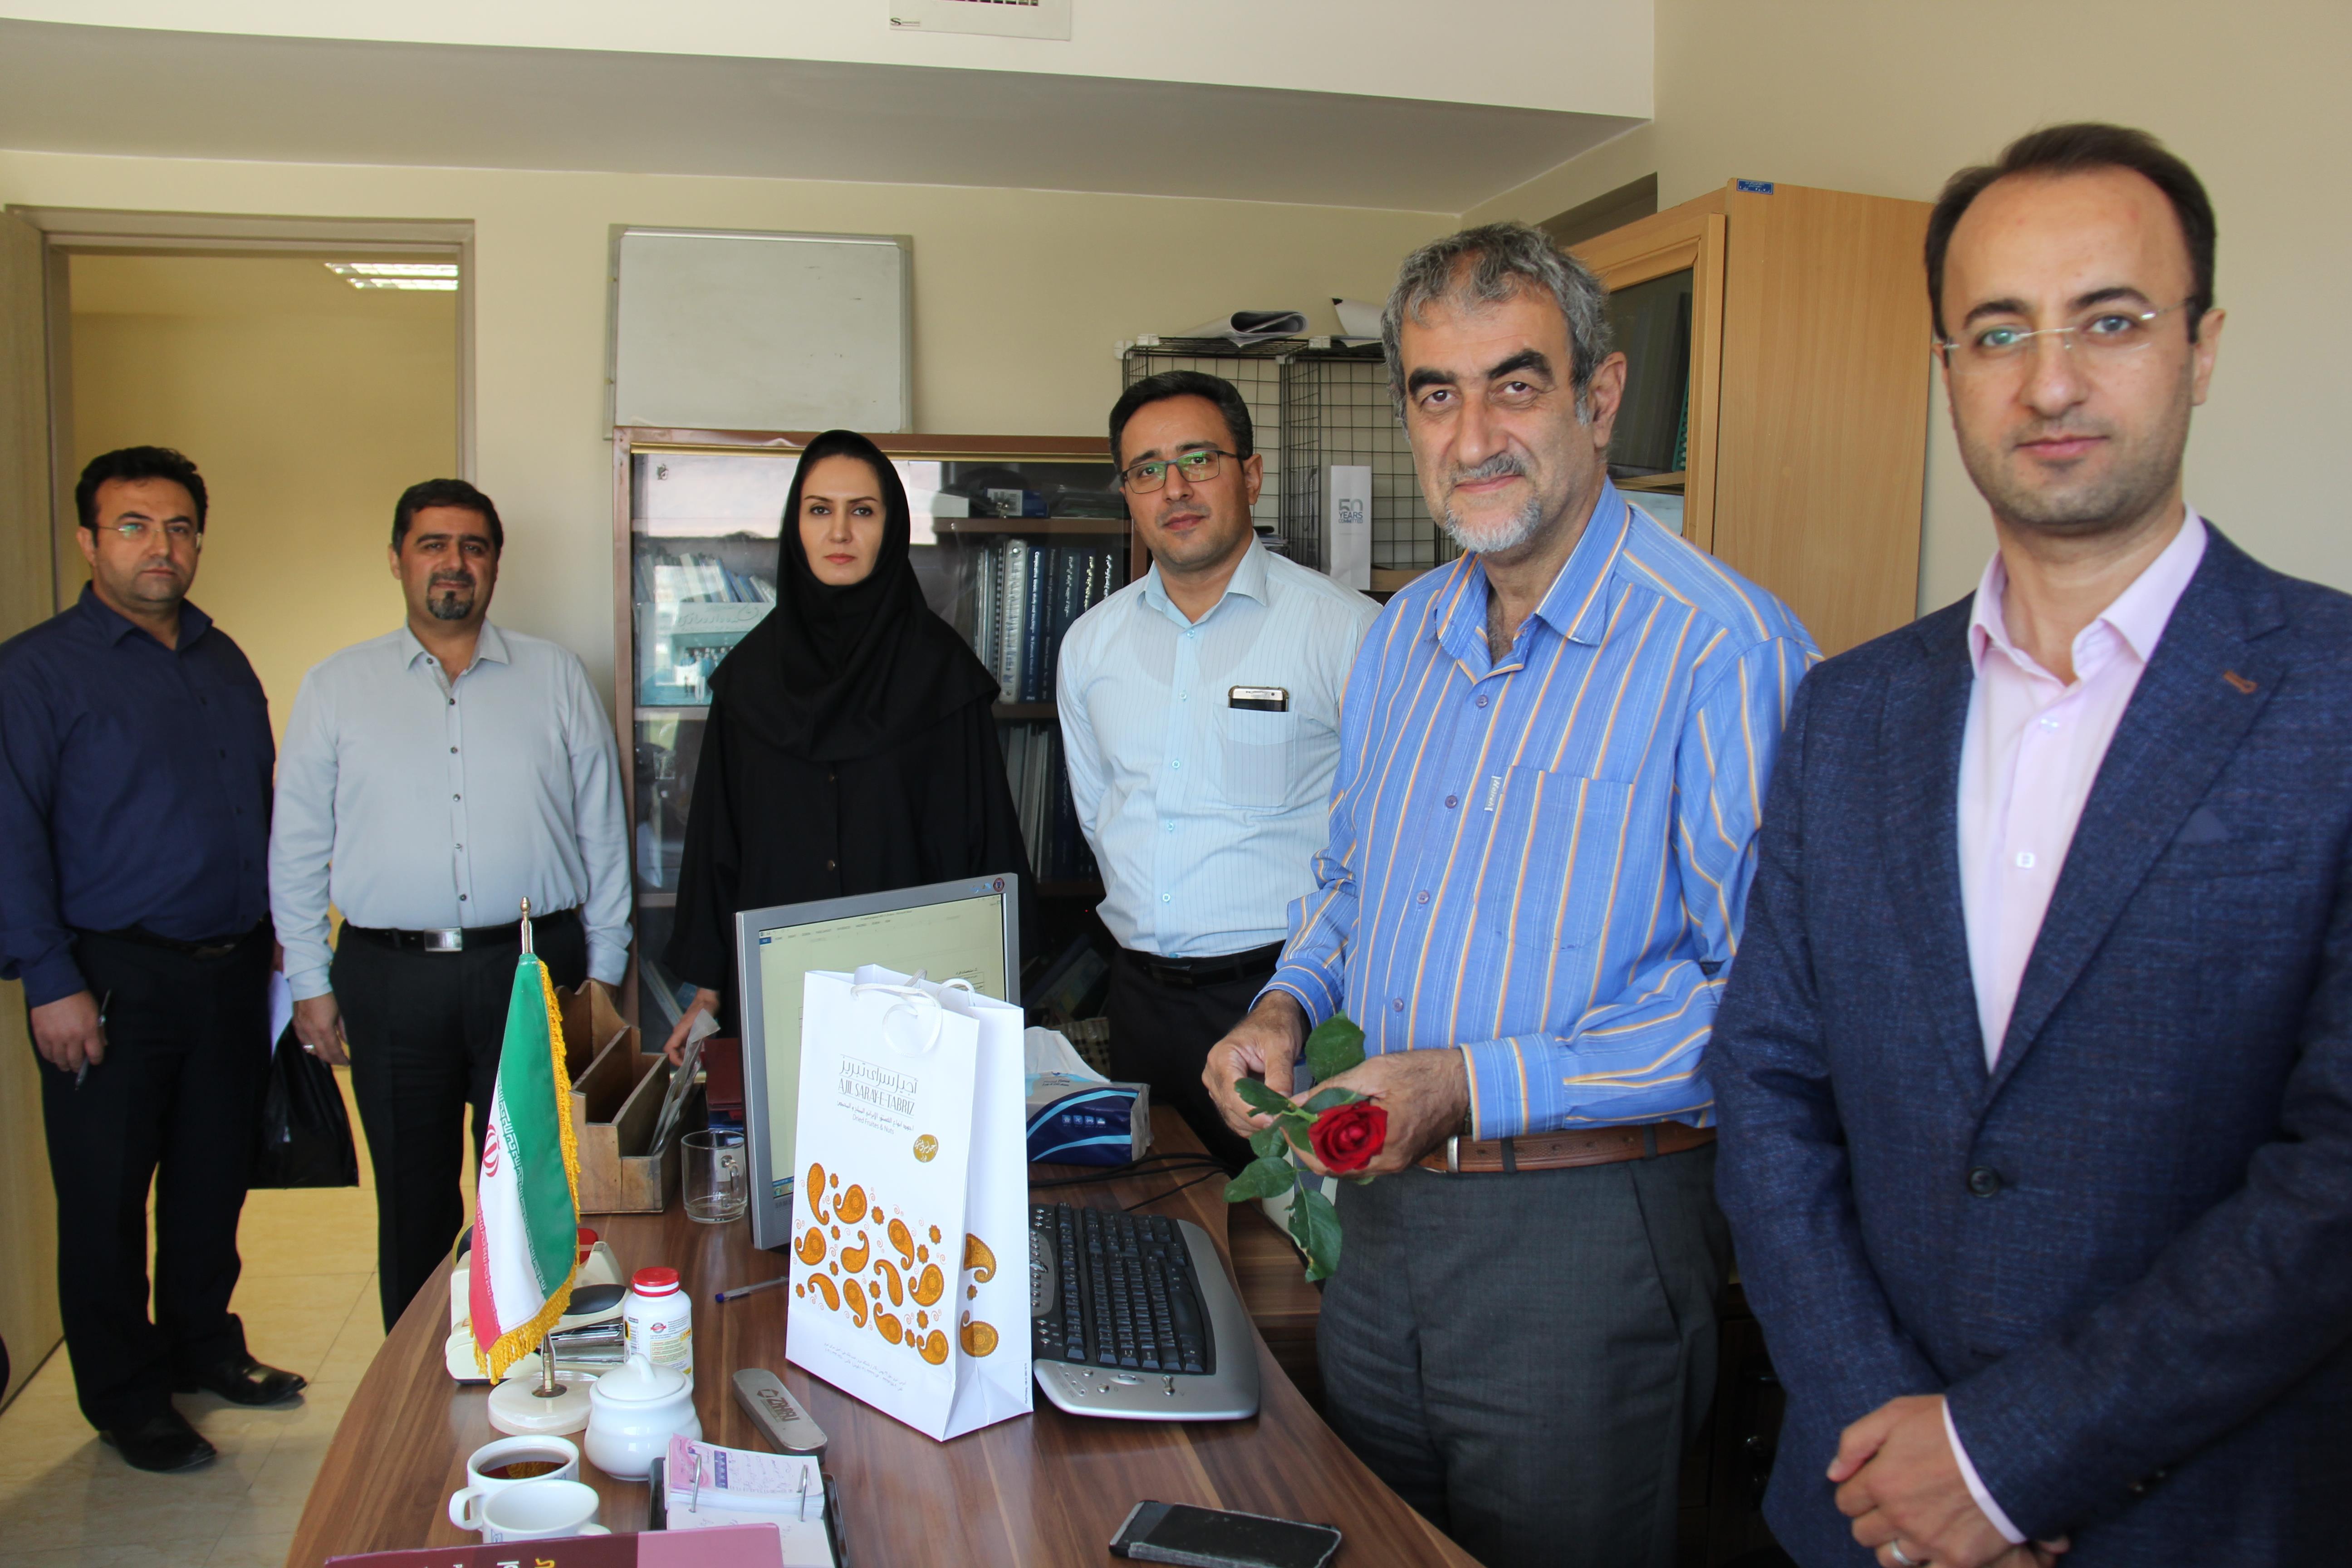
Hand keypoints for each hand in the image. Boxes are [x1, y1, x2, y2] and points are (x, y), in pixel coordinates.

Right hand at [30, 990, 105, 1073]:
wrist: (54, 988)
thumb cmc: (78, 998)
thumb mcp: (95, 1011)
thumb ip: (99, 1030)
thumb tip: (102, 1044)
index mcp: (88, 1031)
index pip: (94, 1053)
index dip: (95, 1060)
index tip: (94, 1062)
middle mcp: (72, 1038)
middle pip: (75, 1060)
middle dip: (78, 1066)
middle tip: (78, 1068)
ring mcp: (55, 1038)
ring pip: (60, 1059)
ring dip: (64, 1065)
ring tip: (66, 1066)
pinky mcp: (41, 1036)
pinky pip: (46, 1053)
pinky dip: (51, 1058)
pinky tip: (54, 1058)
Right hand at [293, 992, 350, 1066]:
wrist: (309, 982)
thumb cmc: (329, 995)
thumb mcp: (340, 1012)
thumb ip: (343, 1028)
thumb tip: (347, 1042)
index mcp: (323, 1029)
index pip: (332, 1050)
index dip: (340, 1059)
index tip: (347, 1062)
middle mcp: (310, 1032)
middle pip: (321, 1053)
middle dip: (331, 1059)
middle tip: (340, 1061)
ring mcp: (301, 1029)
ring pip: (310, 1049)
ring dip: (320, 1054)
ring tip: (330, 1055)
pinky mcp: (296, 1024)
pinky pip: (302, 1041)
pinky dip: (310, 1047)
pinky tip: (316, 1047)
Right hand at [663, 988, 720, 1066]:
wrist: (707, 997)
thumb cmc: (704, 1008)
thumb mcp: (705, 1022)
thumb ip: (702, 1036)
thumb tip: (702, 1051)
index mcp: (680, 1031)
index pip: (669, 1048)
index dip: (674, 1058)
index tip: (684, 1064)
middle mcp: (680, 1033)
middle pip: (675, 1050)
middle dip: (682, 1060)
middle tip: (693, 1066)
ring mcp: (684, 1032)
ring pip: (682, 1047)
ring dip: (687, 1056)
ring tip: (697, 1062)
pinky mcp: (690, 1031)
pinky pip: (688, 1043)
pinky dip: (692, 1050)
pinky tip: (701, 1053)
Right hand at [1203, 991, 1306, 1138]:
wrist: (1272, 1019)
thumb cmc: (1275, 1026)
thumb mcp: (1281, 1047)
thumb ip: (1280, 1077)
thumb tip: (1283, 1106)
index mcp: (1222, 1058)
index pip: (1233, 1095)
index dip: (1255, 1112)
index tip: (1279, 1120)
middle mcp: (1213, 1074)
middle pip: (1232, 1110)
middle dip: (1261, 1118)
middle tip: (1290, 1119)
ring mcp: (1217, 1087)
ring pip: (1234, 1119)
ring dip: (1259, 1124)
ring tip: (1286, 1117)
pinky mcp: (1226, 1096)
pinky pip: (1237, 1118)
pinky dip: (1256, 1123)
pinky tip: (1274, 1117)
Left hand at [1286, 1047, 1467, 1176]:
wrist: (1466, 1083)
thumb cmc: (1425, 1073)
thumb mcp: (1374, 1072)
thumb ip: (1331, 1091)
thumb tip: (1295, 1103)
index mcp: (1381, 1145)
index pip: (1323, 1159)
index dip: (1297, 1141)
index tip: (1283, 1120)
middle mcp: (1387, 1163)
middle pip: (1332, 1166)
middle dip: (1307, 1144)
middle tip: (1293, 1118)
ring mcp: (1395, 1163)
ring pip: (1345, 1164)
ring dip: (1323, 1145)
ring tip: (1310, 1118)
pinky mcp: (1399, 1157)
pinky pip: (1362, 1159)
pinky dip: (1344, 1145)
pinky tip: (1336, 1123)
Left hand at [1832, 1395, 2067, 1567]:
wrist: (2012, 1447)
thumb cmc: (1953, 1426)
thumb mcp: (1896, 1413)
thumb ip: (1856, 1442)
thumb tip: (1834, 1473)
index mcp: (1881, 1481)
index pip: (1846, 1502)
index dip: (1856, 1492)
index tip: (1870, 1486)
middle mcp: (1900, 1516)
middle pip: (1863, 1533)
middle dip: (1872, 1518)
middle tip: (1892, 1506)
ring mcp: (1929, 1541)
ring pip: (1890, 1558)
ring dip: (1896, 1543)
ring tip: (1913, 1526)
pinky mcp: (1959, 1559)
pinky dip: (1927, 1561)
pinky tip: (1936, 1544)